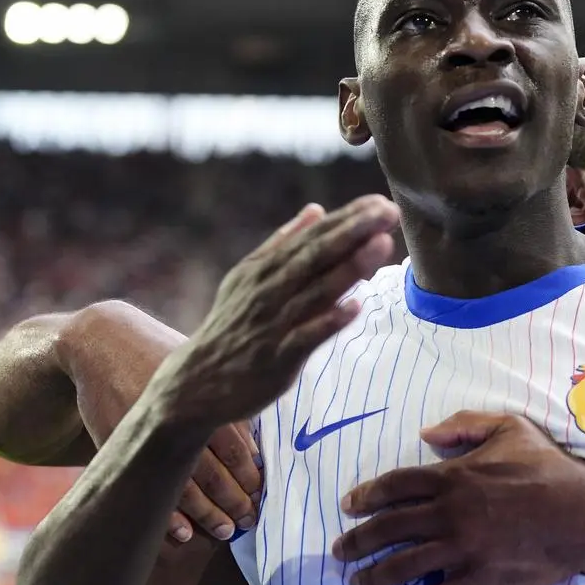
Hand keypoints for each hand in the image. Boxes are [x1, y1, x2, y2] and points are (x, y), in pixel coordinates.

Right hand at [63, 301, 267, 543]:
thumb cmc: (161, 354)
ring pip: (184, 486)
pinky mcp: (118, 445)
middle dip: (236, 502)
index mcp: (203, 399)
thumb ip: (228, 400)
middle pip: (215, 473)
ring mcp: (146, 435)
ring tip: (227, 531)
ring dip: (209, 514)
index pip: (237, 450)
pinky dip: (167, 514)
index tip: (263, 496)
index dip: (252, 477)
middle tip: (252, 521)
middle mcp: (177, 419)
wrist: (102, 343)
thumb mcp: (197, 366)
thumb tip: (258, 442)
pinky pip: (146, 488)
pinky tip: (185, 534)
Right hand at [158, 196, 398, 430]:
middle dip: (354, 232)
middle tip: (388, 211)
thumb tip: (316, 209)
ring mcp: (274, 324)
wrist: (196, 383)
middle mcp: (269, 290)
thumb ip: (282, 243)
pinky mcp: (278, 358)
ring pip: (317, 291)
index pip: (311, 237)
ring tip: (382, 245)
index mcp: (264, 269)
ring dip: (351, 268)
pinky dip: (330, 320)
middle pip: (316, 255)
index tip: (379, 202)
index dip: (346, 218)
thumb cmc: (231, 326)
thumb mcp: (247, 277)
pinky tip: (356, 306)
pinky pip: (307, 336)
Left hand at [331, 411, 583, 584]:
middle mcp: (449, 512)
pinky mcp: (479, 579)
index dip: (368, 495)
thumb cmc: (549, 467)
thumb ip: (465, 426)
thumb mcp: (510, 427)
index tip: (348, 505)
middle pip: (390, 527)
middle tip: (339, 551)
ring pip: (404, 565)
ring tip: (356, 584)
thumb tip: (426, 433)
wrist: (583, 514)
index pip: (397, 484)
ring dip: (374, 576)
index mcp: (454, 475)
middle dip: (358, 540)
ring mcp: (462, 548)